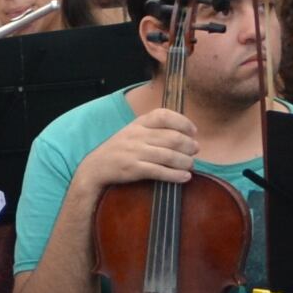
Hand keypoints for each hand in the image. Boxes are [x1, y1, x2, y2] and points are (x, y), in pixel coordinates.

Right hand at [82, 106, 199, 191]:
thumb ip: (154, 129)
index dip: (182, 122)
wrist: (97, 166)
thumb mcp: (133, 131)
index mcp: (139, 123)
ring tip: (191, 164)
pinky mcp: (134, 169)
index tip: (193, 131)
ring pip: (168, 155)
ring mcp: (135, 152)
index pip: (164, 115)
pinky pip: (159, 171)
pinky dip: (175, 175)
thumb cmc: (120, 149)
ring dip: (185, 161)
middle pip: (171, 137)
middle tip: (195, 150)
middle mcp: (138, 135)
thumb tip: (184, 135)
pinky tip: (185, 177)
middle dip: (188, 144)